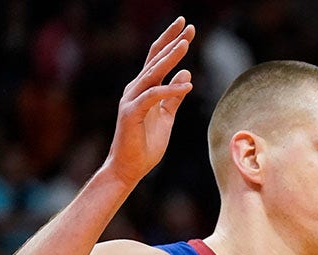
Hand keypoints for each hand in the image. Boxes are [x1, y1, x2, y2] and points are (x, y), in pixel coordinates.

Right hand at [106, 17, 194, 186]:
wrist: (129, 167)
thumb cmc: (146, 143)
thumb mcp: (167, 116)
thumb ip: (174, 96)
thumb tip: (186, 73)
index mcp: (144, 88)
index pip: (158, 59)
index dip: (172, 42)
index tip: (188, 28)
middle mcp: (135, 89)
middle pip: (154, 58)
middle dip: (171, 40)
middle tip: (186, 24)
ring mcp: (132, 99)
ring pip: (153, 73)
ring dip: (170, 58)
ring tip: (186, 44)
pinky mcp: (132, 112)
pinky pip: (154, 97)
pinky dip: (170, 90)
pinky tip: (186, 85)